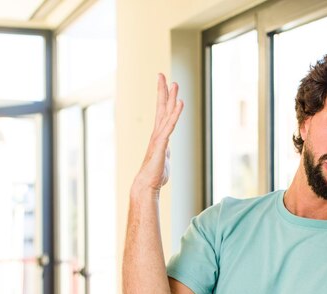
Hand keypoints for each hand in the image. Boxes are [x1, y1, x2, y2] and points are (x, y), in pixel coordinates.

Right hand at [135, 73, 183, 193]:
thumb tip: (165, 152)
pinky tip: (180, 103)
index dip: (163, 98)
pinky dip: (176, 113)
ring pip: (166, 113)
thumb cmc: (154, 176)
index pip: (161, 113)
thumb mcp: (162, 160)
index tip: (164, 85)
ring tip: (173, 83)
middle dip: (163, 90)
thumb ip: (164, 153)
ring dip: (170, 97)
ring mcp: (159, 137)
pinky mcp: (162, 143)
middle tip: (162, 75)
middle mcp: (157, 133)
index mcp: (159, 136)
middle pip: (161, 107)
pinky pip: (170, 125)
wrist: (146, 185)